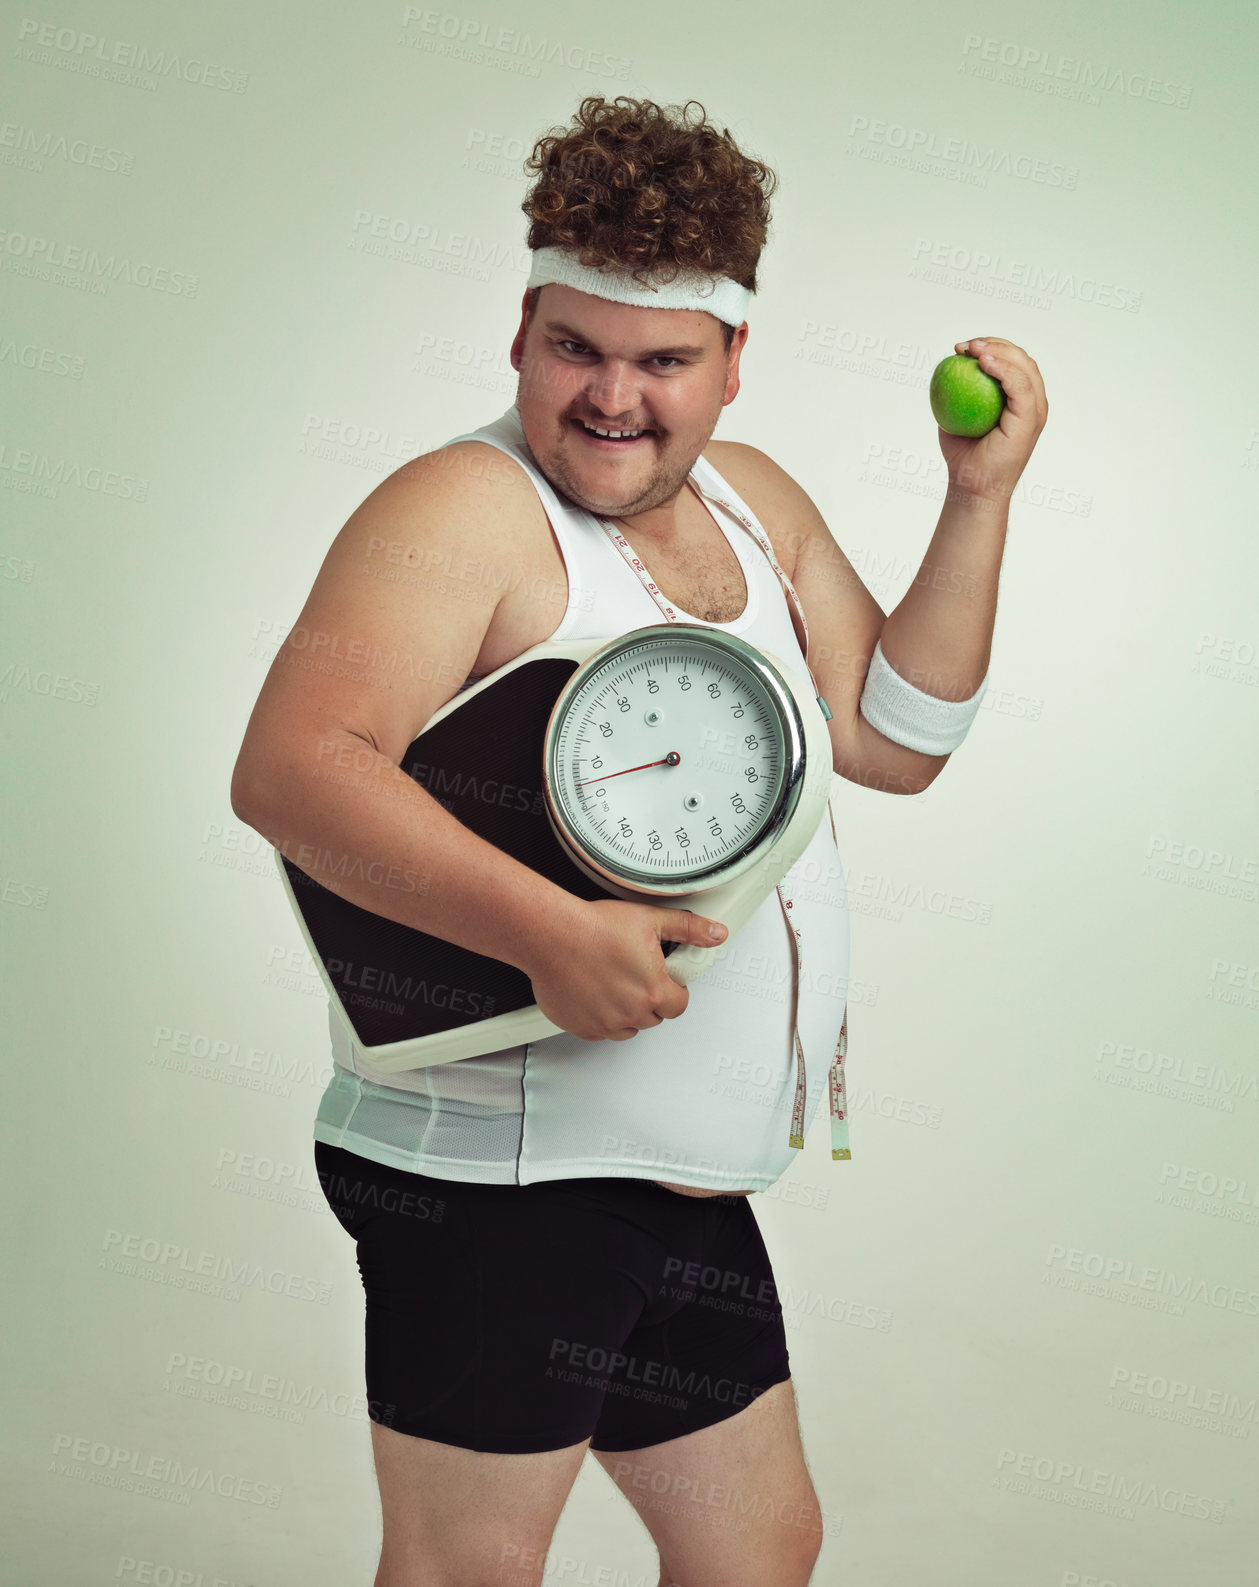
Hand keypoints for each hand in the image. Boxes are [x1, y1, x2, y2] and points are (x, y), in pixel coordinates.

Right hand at [526, 898, 726, 1042]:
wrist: (550, 935)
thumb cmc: (592, 928)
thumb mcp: (650, 919)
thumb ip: (688, 928)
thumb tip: (714, 933)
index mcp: (653, 990)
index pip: (679, 1005)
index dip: (673, 989)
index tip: (664, 977)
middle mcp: (631, 1013)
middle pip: (654, 1016)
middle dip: (649, 998)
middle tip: (634, 972)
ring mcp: (604, 1023)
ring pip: (628, 1027)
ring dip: (627, 1010)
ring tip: (613, 980)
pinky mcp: (581, 1027)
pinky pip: (600, 1031)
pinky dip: (600, 1017)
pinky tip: (594, 992)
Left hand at [939, 337, 1047, 504]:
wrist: (971, 486)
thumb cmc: (963, 456)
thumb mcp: (956, 417)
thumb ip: (959, 393)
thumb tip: (947, 367)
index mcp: (1020, 401)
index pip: (1013, 363)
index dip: (990, 347)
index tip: (962, 348)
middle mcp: (1033, 403)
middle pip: (1022, 359)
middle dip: (995, 343)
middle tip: (965, 346)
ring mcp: (1035, 410)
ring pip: (1025, 367)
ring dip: (999, 350)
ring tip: (973, 349)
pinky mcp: (1031, 419)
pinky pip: (1019, 385)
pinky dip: (1003, 369)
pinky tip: (982, 362)